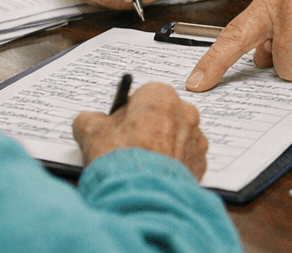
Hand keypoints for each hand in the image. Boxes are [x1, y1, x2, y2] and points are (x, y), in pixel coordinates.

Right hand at [72, 80, 207, 179]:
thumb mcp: (89, 131)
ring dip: (162, 148)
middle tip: (129, 148)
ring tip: (142, 167)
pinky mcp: (201, 164)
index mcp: (161, 95)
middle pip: (163, 116)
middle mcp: (185, 112)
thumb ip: (90, 118)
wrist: (141, 195)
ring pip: (176, 138)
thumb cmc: (120, 158)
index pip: (143, 96)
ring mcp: (196, 139)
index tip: (120, 128)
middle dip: (149, 128)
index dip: (129, 114)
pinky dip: (172, 167)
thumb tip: (89, 120)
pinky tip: (156, 177)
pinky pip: (185, 160)